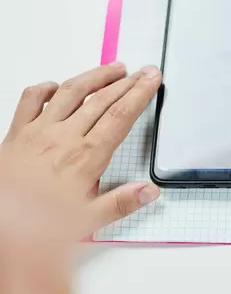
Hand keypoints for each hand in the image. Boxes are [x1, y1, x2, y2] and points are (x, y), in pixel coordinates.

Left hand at [0, 63, 161, 293]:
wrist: (0, 225)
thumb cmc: (37, 224)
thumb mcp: (87, 222)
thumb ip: (121, 203)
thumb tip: (150, 190)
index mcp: (85, 158)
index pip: (120, 116)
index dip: (139, 94)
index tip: (152, 80)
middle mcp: (64, 138)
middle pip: (102, 100)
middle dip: (127, 82)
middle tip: (143, 72)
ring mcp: (39, 131)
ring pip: (72, 92)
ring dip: (96, 76)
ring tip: (115, 69)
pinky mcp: (17, 132)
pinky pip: (31, 99)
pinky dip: (47, 87)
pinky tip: (59, 85)